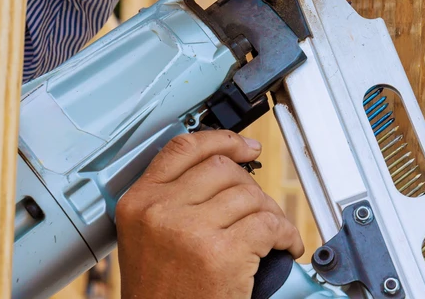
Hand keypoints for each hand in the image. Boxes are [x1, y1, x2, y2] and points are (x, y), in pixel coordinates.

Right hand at [115, 130, 303, 298]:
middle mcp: (161, 211)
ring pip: (250, 196)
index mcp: (139, 202)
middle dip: (250, 187)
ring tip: (271, 234)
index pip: (184, 149)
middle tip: (259, 210)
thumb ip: (174, 199)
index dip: (222, 140)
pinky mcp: (222, 253)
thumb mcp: (149, 237)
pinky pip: (269, 224)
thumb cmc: (160, 293)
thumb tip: (225, 168)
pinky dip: (286, 235)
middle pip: (223, 169)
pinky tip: (283, 246)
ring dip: (270, 213)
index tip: (246, 146)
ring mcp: (191, 231)